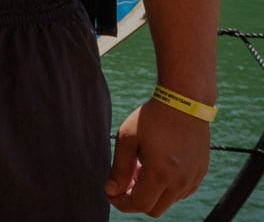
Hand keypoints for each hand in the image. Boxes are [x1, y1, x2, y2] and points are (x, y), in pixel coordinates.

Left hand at [106, 97, 210, 214]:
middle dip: (136, 201)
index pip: (140, 205)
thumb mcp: (127, 139)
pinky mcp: (201, 172)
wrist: (184, 103)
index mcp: (161, 174)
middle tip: (124, 182)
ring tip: (140, 168)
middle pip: (155, 209)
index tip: (110, 194)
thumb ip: (119, 169)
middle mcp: (180, 182)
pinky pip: (182, 192)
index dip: (121, 204)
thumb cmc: (152, 118)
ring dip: (152, 193)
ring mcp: (194, 178)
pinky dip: (167, 188)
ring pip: (169, 201)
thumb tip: (111, 191)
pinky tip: (157, 167)